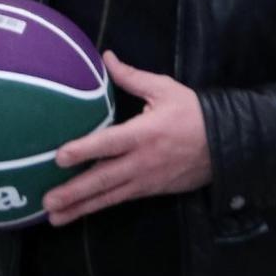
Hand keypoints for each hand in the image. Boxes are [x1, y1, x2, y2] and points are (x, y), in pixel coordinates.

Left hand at [42, 52, 211, 226]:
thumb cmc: (193, 113)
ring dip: (81, 208)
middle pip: (104, 179)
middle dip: (74, 192)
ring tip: (54, 218)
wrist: (228, 144)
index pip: (109, 143)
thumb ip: (131, 77)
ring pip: (109, 197)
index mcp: (144, 133)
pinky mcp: (150, 191)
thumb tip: (106, 57)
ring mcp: (146, 180)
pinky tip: (79, 214)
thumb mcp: (164, 89)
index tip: (60, 156)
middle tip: (47, 202)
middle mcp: (142, 161)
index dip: (85, 149)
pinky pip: (120, 200)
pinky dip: (98, 207)